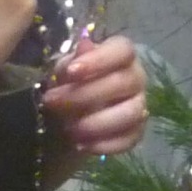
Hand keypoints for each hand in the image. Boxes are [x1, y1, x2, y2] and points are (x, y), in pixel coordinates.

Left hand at [41, 29, 147, 165]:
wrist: (71, 115)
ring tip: (68, 129)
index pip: (123, 49)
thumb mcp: (65, 70)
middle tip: (52, 102)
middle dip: (84, 95)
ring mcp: (139, 105)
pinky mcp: (137, 132)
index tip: (71, 71)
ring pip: (131, 113)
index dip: (99, 60)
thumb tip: (84, 45)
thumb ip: (73, 60)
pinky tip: (81, 145)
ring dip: (96, 123)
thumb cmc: (70, 84)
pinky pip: (130, 139)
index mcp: (120, 55)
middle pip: (122, 82)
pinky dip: (104, 144)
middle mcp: (136, 77)